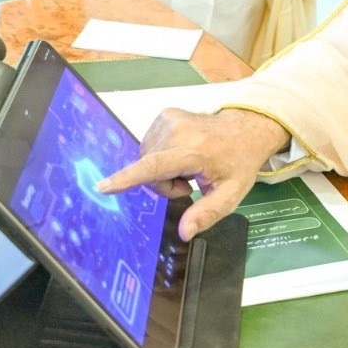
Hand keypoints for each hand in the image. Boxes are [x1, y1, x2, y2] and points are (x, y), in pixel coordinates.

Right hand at [97, 108, 290, 239]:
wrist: (246, 129)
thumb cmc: (238, 163)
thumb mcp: (231, 195)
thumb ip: (207, 214)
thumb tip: (184, 232)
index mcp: (194, 151)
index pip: (154, 167)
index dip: (127, 179)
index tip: (102, 186)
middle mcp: (177, 131)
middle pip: (148, 170)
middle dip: (164, 184)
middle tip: (190, 183)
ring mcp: (169, 119)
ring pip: (146, 158)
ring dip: (162, 170)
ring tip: (188, 167)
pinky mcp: (165, 114)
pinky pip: (150, 145)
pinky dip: (161, 155)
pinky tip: (182, 154)